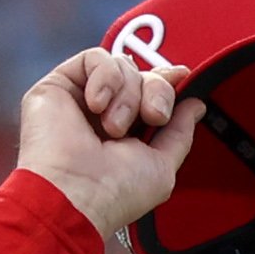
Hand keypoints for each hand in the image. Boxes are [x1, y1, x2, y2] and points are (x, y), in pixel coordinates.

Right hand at [14, 43, 203, 241]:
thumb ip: (180, 133)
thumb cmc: (114, 193)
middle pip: (142, 75)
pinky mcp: (59, 86)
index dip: (167, 83)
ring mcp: (81, 99)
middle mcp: (105, 114)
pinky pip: (94, 58)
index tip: (182, 79)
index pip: (150, 92)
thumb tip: (195, 105)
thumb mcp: (162, 167)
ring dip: (128, 94)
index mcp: (128, 133)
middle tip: (153, 116)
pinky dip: (105, 76)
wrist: (75, 195)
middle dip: (155, 91)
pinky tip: (97, 104)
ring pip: (122, 65)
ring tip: (113, 127)